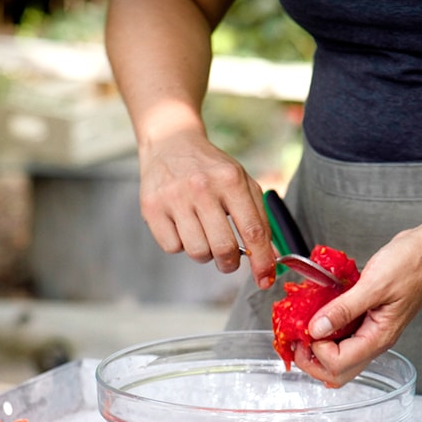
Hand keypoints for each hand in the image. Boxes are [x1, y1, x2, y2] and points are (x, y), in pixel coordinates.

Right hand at [139, 128, 275, 287]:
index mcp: (231, 180)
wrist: (170, 143)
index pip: (252, 231)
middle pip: (223, 248)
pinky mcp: (152, 208)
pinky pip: (172, 248)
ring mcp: (174, 198)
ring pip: (197, 252)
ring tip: (203, 234)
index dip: (262, 261)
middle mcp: (202, 188)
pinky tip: (182, 226)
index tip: (265, 279)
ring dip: (204, 253)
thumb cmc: (211, 169)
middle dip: (230, 263)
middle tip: (229, 260)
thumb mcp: (242, 182)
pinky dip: (180, 245)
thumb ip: (259, 218)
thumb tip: (269, 257)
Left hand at [293, 229, 421, 386]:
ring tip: (303, 329)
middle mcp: (375, 339)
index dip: (318, 351)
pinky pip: (343, 336)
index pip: (340, 363)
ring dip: (318, 349)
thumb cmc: (413, 263)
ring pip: (340, 357)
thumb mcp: (374, 284)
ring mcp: (371, 330)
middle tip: (297, 340)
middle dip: (313, 361)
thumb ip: (344, 308)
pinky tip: (317, 315)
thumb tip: (316, 329)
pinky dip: (326, 331)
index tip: (307, 329)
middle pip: (339, 371)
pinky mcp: (368, 318)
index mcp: (379, 336)